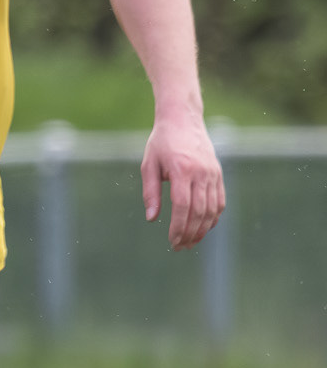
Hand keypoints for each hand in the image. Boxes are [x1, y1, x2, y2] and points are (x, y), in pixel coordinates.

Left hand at [141, 114, 224, 249]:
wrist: (183, 120)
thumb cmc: (161, 143)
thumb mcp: (149, 165)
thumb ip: (150, 192)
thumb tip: (152, 219)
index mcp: (182, 170)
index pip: (182, 206)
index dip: (178, 227)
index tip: (172, 241)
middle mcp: (201, 173)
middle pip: (199, 211)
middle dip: (190, 233)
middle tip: (180, 247)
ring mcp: (213, 173)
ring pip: (212, 209)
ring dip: (203, 229)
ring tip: (191, 242)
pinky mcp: (218, 174)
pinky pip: (220, 201)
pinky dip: (213, 217)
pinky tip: (204, 228)